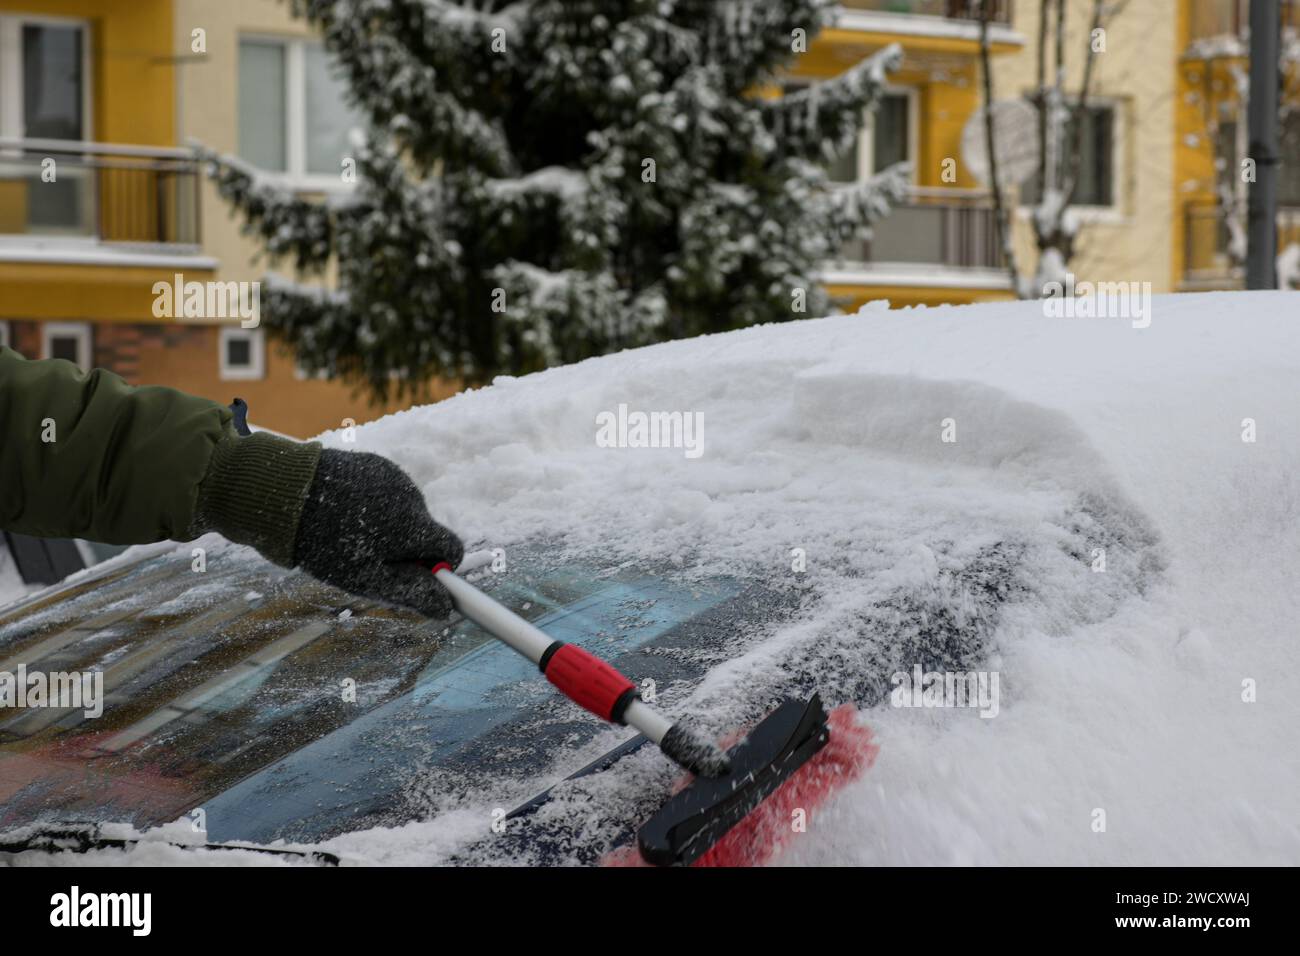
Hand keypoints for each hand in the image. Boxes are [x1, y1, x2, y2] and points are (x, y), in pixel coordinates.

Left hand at [293, 449, 463, 616]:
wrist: (286, 492)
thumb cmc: (327, 544)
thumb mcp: (368, 578)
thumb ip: (411, 592)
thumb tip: (445, 607)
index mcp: (416, 525)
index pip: (452, 549)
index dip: (440, 568)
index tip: (418, 576)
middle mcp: (413, 497)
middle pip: (426, 531)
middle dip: (407, 548)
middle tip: (368, 558)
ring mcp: (394, 476)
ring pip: (405, 512)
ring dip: (388, 526)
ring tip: (347, 531)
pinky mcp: (375, 464)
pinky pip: (387, 491)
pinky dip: (374, 504)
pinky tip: (343, 509)